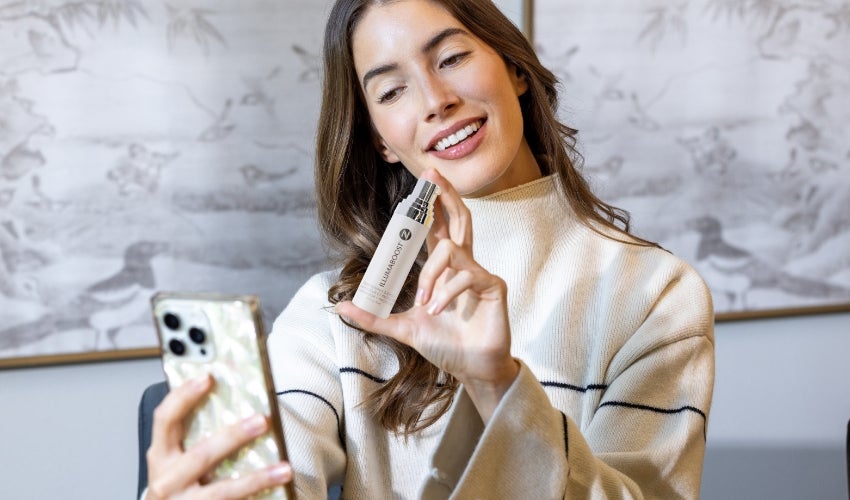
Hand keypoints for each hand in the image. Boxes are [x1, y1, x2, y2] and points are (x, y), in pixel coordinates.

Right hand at [145, 375, 291, 498]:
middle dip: (234, 437)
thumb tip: (233, 401)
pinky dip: (257, 495)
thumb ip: (192, 434)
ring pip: (223, 491)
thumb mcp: (173, 458)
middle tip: (262, 420)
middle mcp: (166, 480)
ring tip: (284, 469)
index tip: (208, 378)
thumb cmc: (174, 484)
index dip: (184, 396)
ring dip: (257, 478)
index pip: (165, 419)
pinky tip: (277, 486)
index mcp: (160, 455)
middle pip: (201, 455)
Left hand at [336, 169, 518, 420]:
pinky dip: (445, 294)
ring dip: (431, 275)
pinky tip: (438, 312)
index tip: (424, 182)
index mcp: (445, 268)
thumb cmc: (445, 346)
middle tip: (432, 178)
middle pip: (459, 219)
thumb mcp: (401, 328)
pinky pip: (465, 276)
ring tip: (424, 304)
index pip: (438, 227)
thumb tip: (341, 308)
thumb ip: (373, 318)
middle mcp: (463, 264)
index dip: (432, 204)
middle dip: (446, 196)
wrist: (471, 370)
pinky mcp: (493, 286)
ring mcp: (479, 273)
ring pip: (451, 250)